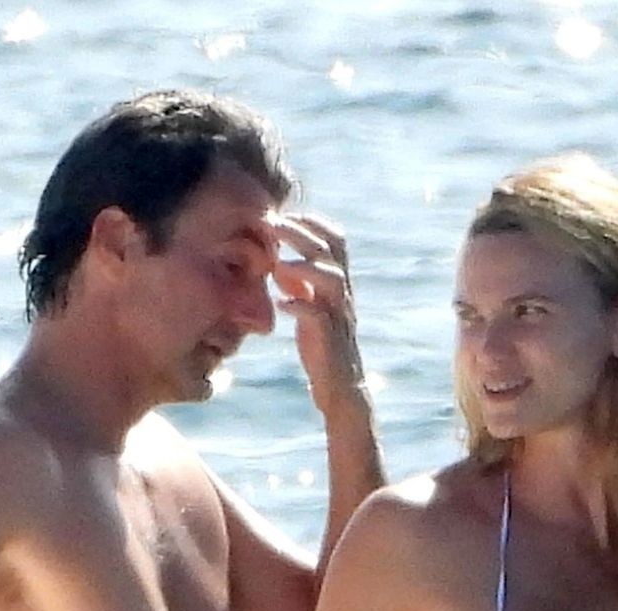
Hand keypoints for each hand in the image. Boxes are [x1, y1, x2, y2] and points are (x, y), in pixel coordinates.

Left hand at [270, 214, 368, 424]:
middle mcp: (343, 296)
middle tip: (273, 225)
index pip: (336, 241)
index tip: (287, 215)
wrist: (339, 389)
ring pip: (333, 278)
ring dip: (305, 265)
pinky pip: (318, 316)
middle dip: (302, 234)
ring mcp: (339, 317)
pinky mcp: (331, 341)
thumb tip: (277, 264)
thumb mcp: (310, 309)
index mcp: (340, 285)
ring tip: (278, 263)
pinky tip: (282, 303)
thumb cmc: (322, 348)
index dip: (313, 223)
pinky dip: (300, 306)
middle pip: (331, 252)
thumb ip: (298, 285)